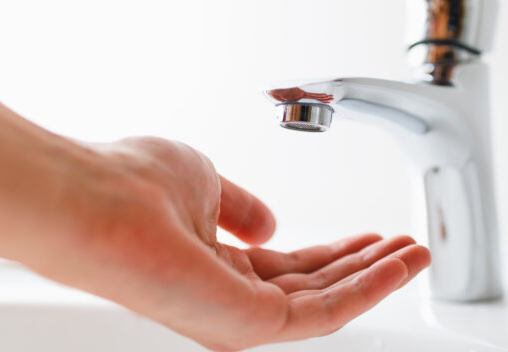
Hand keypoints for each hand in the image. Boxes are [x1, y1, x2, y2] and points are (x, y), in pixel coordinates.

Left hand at [24, 137, 429, 350]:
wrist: (93, 202)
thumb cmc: (132, 184)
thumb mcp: (205, 184)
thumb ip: (241, 207)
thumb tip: (269, 224)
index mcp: (214, 261)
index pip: (288, 265)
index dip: (334, 249)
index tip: (370, 233)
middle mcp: (226, 294)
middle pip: (313, 285)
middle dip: (365, 265)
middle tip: (407, 246)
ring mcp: (235, 315)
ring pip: (325, 304)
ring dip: (375, 277)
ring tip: (415, 253)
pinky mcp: (246, 325)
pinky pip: (322, 314)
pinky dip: (365, 289)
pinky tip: (394, 266)